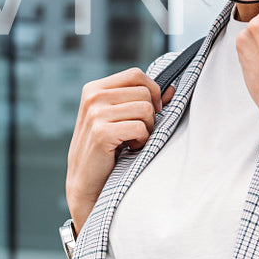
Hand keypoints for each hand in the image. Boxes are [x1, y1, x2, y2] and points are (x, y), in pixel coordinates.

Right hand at [66, 67, 175, 231]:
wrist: (86, 184)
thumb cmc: (106, 150)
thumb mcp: (120, 119)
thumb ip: (142, 100)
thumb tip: (172, 89)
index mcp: (94, 89)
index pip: (136, 74)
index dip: (151, 91)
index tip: (151, 111)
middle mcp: (92, 97)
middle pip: (144, 92)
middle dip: (150, 114)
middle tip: (138, 132)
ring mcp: (95, 114)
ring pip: (145, 109)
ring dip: (146, 129)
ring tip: (133, 141)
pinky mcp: (102, 133)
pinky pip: (140, 128)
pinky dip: (142, 141)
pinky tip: (130, 149)